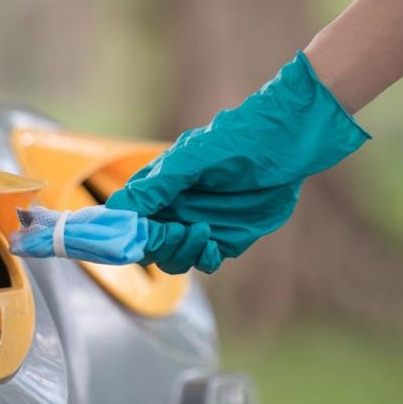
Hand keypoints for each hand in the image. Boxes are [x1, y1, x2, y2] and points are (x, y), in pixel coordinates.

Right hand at [106, 51, 369, 273]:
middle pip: (147, 246)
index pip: (127, 218)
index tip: (136, 235)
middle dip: (156, 245)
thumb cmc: (234, 142)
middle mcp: (172, 210)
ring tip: (199, 231)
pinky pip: (203, 261)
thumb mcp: (189, 159)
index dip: (125, 231)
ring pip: (172, 258)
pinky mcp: (223, 240)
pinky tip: (211, 242)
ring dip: (179, 252)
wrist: (284, 146)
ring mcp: (196, 226)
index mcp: (156, 188)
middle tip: (176, 230)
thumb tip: (118, 210)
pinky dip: (202, 257)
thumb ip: (155, 186)